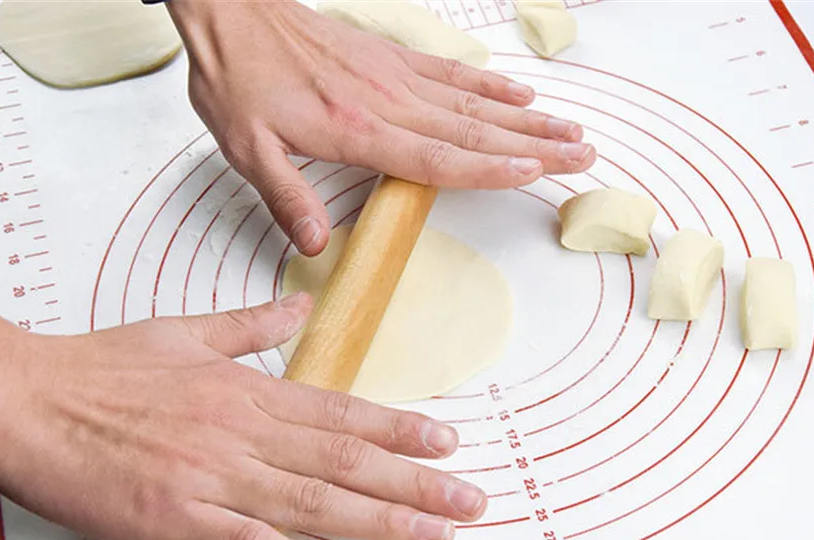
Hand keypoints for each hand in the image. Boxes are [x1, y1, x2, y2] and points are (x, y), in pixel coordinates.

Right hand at [0, 296, 486, 539]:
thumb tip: (300, 306)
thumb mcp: (186, 330)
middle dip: (417, 483)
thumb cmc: (101, 367)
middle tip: (471, 500)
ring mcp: (213, 475)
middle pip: (346, 461)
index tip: (448, 442)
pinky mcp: (175, 516)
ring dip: (383, 520)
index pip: (343, 413)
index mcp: (248, 389)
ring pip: (315, 501)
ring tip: (435, 533)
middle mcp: (243, 431)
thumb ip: (253, 323)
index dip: (402, 430)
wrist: (26, 396)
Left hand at [166, 0, 595, 255]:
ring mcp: (395, 76)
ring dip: (527, 117)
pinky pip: (452, 73)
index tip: (538, 172)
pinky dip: (491, 83)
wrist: (231, 12)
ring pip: (475, 102)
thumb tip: (315, 243)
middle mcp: (388, 102)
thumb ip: (285, 196)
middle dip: (534, 145)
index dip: (491, 169)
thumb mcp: (245, 148)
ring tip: (571, 129)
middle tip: (582, 155)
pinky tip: (520, 92)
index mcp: (358, 131)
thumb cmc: (238, 80)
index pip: (439, 157)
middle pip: (475, 131)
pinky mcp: (391, 57)